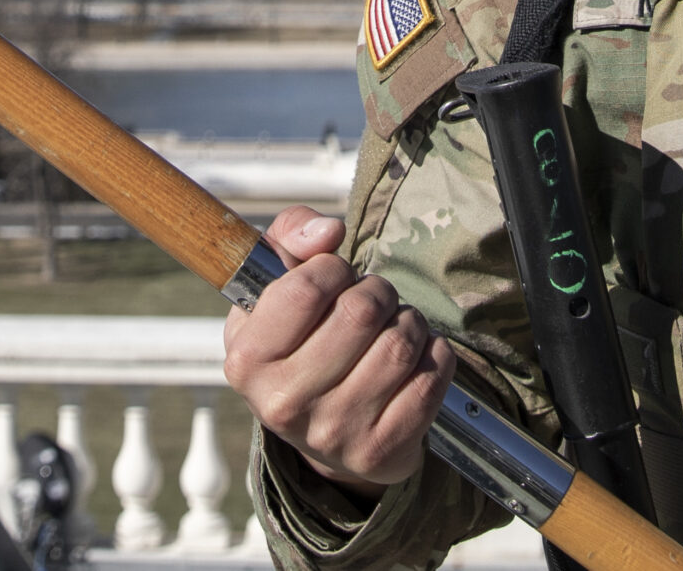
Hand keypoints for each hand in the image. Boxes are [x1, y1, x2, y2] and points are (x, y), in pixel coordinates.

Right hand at [222, 204, 454, 493]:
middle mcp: (284, 404)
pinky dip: (434, 355)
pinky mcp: (381, 452)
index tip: (334, 277)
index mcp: (248, 360)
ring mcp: (335, 433)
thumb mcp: (274, 286)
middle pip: (362, 311)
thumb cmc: (296, 342)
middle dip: (377, 291)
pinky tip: (414, 358)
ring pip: (401, 342)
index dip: (333, 268)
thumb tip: (327, 232)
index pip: (307, 287)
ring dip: (409, 321)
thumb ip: (290, 236)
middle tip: (371, 302)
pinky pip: (431, 378)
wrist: (320, 432)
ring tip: (393, 327)